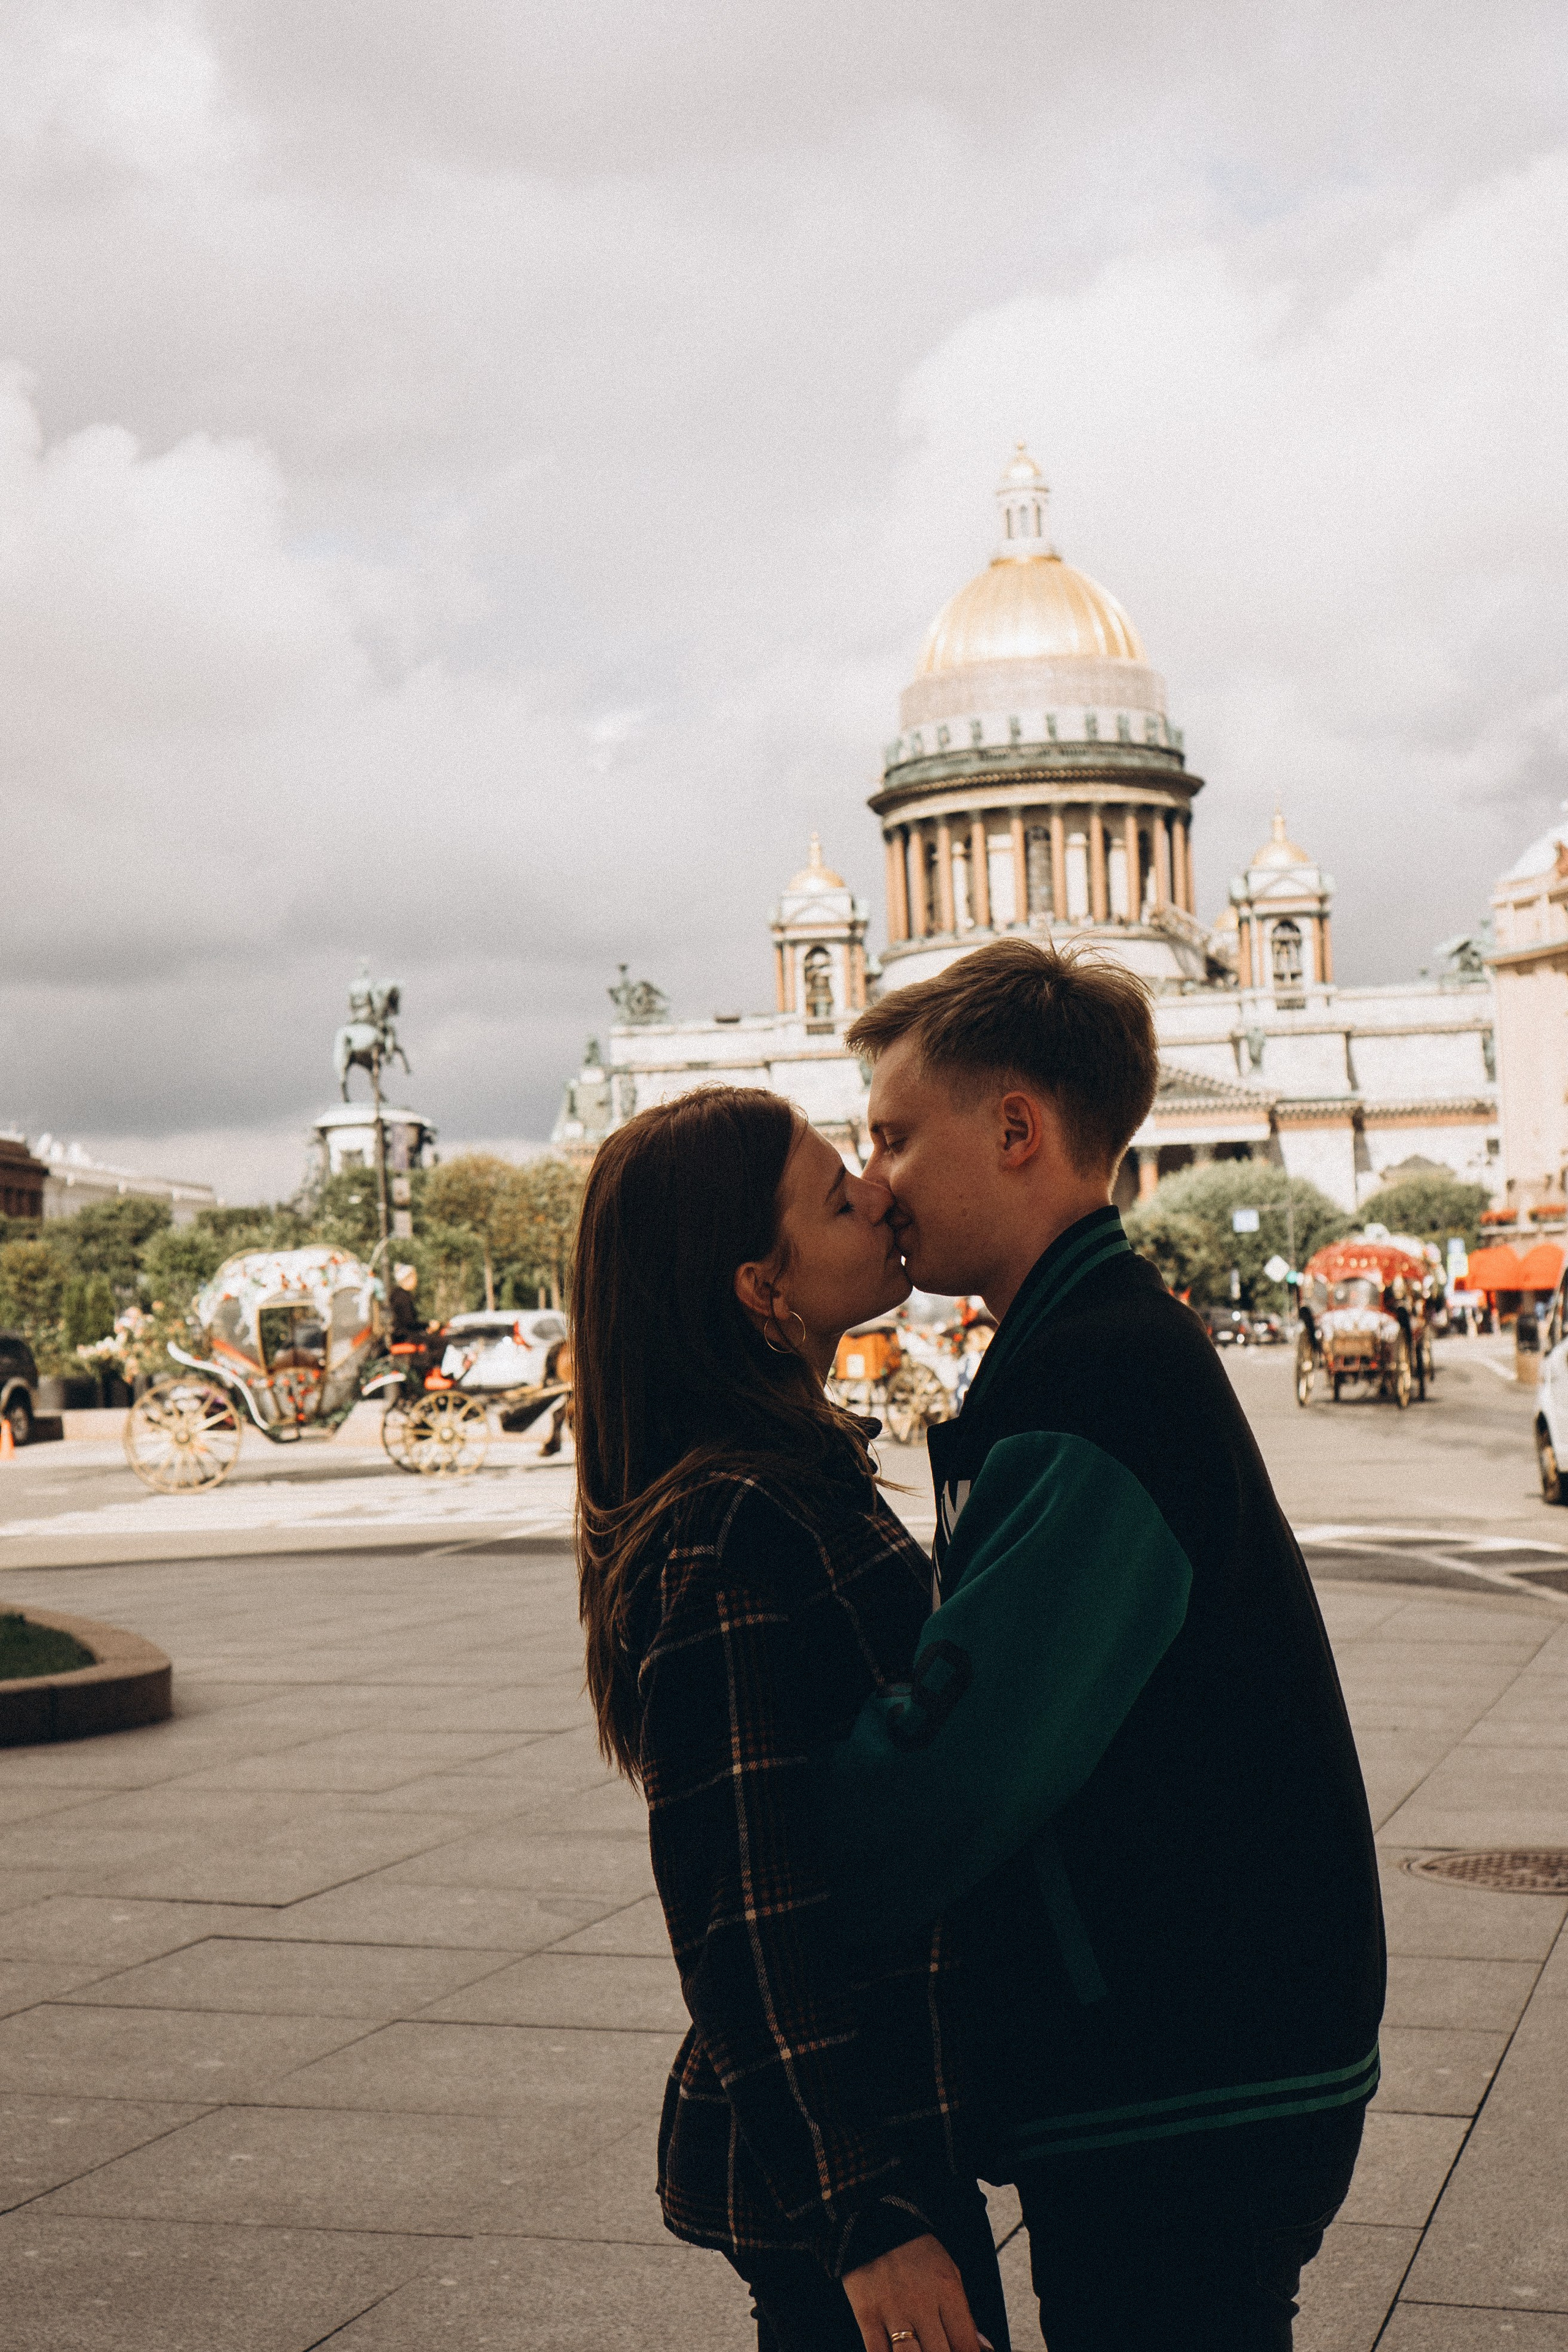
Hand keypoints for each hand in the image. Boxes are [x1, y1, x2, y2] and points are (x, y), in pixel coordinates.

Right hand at [842, 2232, 992, 2351]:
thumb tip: (982, 2348)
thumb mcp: (950, 2274)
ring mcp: (893, 2310)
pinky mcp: (867, 2315)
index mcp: (947, 2292)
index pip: (966, 2344)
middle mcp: (922, 2303)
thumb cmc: (917, 2252)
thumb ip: (964, 2315)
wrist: (875, 2221)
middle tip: (939, 2351)